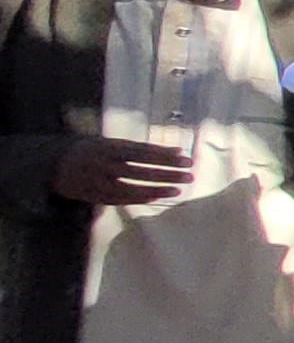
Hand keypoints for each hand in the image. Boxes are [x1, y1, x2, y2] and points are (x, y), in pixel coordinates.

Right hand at [52, 137, 192, 206]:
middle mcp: (106, 164)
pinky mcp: (97, 196)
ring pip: (134, 187)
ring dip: (159, 189)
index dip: (165, 155)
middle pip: (142, 170)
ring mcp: (101, 182)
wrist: (54, 164)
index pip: (143, 152)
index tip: (185, 157)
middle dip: (168, 173)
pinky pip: (123, 199)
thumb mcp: (110, 142)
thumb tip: (173, 150)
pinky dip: (141, 198)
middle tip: (190, 174)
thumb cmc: (91, 150)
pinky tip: (158, 197)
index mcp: (109, 147)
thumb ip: (138, 148)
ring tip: (179, 189)